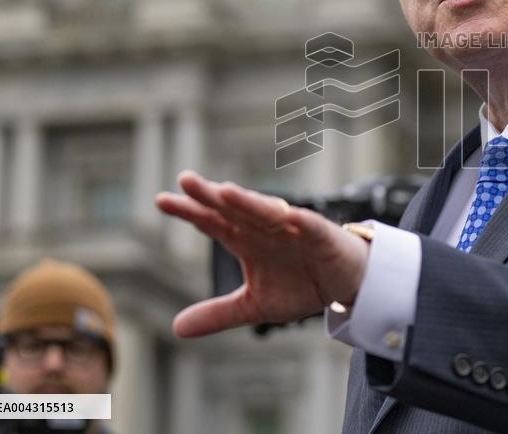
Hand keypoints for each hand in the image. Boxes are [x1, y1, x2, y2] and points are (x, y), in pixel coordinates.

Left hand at [155, 170, 369, 337]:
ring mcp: (293, 228)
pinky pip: (310, 226)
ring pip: (268, 212)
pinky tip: (289, 216)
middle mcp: (265, 228)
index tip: (161, 201)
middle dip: (212, 195)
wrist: (345, 285)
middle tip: (186, 180)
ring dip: (248, 202)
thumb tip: (176, 328)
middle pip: (234, 208)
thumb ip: (218, 313)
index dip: (190, 212)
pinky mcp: (322, 235)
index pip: (213, 222)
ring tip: (227, 192)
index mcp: (246, 240)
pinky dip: (300, 220)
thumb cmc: (301, 284)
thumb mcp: (254, 305)